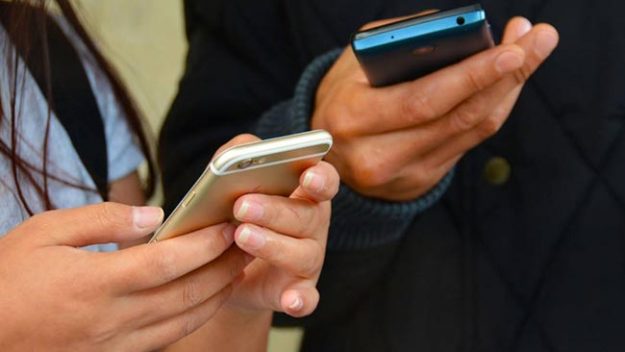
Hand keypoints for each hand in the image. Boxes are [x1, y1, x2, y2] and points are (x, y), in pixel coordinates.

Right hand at [0, 203, 248, 350]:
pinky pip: (166, 340)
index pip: (168, 262)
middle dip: (224, 268)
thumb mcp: (45, 231)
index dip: (205, 244)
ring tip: (236, 269)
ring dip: (217, 295)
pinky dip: (193, 318)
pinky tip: (205, 299)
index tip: (228, 227)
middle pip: (187, 293)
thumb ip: (103, 220)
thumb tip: (154, 216)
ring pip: (183, 322)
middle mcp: (112, 318)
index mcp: (96, 282)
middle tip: (247, 245)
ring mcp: (114, 343)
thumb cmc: (8, 277)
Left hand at [211, 134, 339, 317]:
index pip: (324, 180)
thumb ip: (238, 157)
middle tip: (242, 206)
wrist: (223, 268)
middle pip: (307, 216)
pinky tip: (290, 300)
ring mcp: (309, 260)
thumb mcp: (231, 182)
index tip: (306, 175)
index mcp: (304, 194)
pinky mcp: (298, 291)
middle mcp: (313, 226)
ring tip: (241, 236)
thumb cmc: (234, 215)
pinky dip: (301, 300)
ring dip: (274, 245)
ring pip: (303, 254)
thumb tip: (245, 148)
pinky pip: (306, 298)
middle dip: (275, 210)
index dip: (320, 177)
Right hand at [312, 17, 558, 200]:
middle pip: (457, 117)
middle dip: (506, 77)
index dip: (470, 77)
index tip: (510, 49)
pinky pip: (468, 143)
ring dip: (508, 90)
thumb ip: (401, 43)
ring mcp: (401, 175)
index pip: (422, 100)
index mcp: (353, 118)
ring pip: (471, 131)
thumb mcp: (356, 62)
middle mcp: (376, 155)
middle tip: (539, 40)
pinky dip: (492, 109)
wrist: (327, 153)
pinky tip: (507, 82)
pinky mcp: (421, 181)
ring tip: (530, 52)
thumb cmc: (344, 95)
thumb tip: (462, 34)